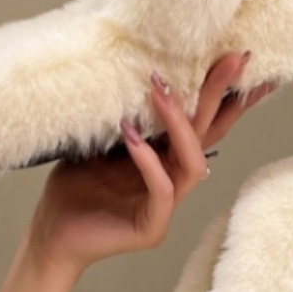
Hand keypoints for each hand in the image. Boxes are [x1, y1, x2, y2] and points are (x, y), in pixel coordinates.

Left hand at [28, 52, 273, 277]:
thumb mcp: (102, 140)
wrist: (52, 232)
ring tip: (161, 91)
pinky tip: (130, 135)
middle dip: (218, 96)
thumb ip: (127, 117)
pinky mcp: (151, 227)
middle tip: (231, 60)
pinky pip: (162, 190)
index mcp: (165, 158)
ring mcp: (165, 206)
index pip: (202, 124)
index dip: (225, 95)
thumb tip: (140, 71)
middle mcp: (173, 179)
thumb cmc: (75, 187)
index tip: (239, 59)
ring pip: (192, 162)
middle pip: (208, 135)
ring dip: (180, 124)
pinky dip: (148, 161)